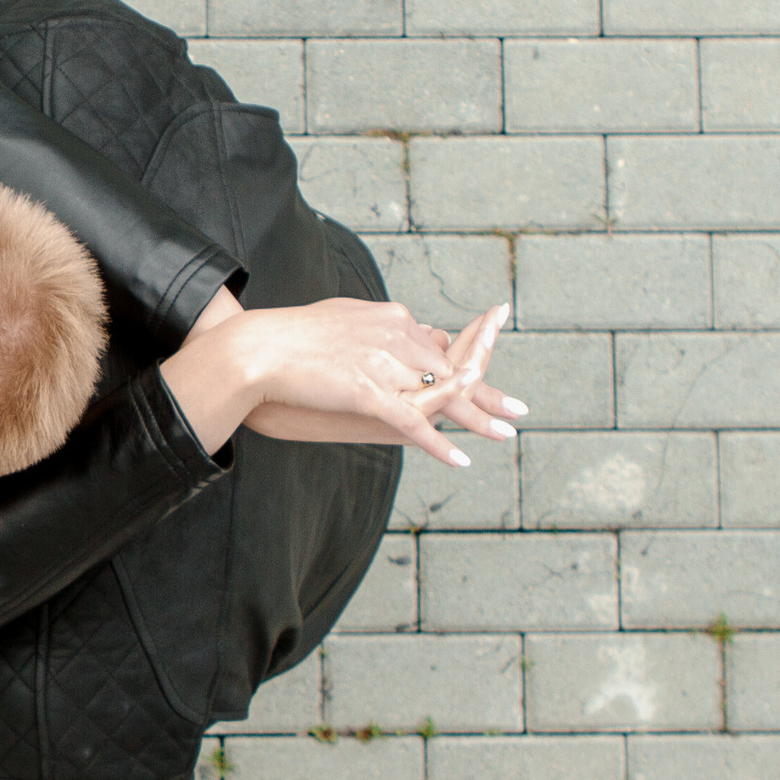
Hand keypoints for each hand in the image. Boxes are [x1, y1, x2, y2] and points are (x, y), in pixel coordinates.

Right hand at [246, 303, 519, 450]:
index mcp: (391, 318)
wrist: (259, 348)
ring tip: (506, 434)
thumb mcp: (344, 318)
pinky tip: (460, 460)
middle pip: (452, 369)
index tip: (490, 369)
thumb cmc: (292, 335)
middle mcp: (395, 337)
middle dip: (488, 392)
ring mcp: (383, 365)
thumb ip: (374, 326)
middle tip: (520, 409)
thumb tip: (397, 329)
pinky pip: (411, 423)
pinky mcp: (367, 392)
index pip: (439, 345)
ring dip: (477, 418)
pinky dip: (437, 444)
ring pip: (442, 395)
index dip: (469, 360)